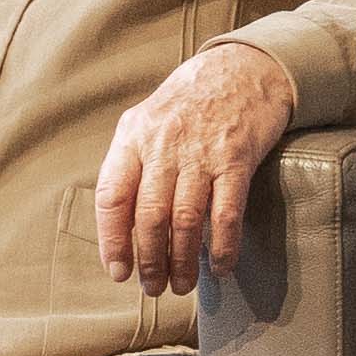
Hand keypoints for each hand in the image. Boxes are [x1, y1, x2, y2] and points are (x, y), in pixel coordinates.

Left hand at [95, 42, 301, 295]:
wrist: (243, 68)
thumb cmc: (191, 101)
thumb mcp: (147, 120)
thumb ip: (132, 163)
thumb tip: (119, 221)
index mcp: (134, 137)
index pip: (113, 197)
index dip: (112, 240)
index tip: (118, 271)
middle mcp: (164, 145)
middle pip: (149, 216)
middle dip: (149, 260)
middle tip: (153, 288)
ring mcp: (201, 153)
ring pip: (185, 221)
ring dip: (182, 261)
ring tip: (181, 285)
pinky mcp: (236, 159)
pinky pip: (226, 214)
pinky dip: (223, 247)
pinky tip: (221, 267)